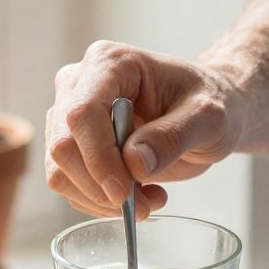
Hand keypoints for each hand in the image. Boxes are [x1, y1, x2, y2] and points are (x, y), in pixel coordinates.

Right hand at [46, 41, 245, 217]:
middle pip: (63, 146)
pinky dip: (99, 202)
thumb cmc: (208, 104)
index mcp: (109, 63)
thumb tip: (134, 163)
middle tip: (144, 205)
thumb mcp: (208, 118)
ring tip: (148, 198)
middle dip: (100, 187)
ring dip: (100, 199)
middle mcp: (79, 84)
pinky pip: (68, 185)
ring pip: (60, 172)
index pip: (82, 114)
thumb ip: (173, 136)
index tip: (124, 192)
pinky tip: (136, 194)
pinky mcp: (71, 144)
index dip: (98, 158)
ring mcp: (69, 114)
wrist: (203, 113)